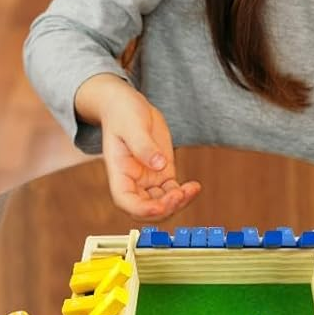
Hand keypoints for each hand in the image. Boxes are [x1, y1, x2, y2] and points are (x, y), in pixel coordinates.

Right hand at [76, 75, 201, 219]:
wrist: (129, 104)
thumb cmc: (123, 112)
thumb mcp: (132, 125)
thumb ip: (143, 146)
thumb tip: (159, 164)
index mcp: (118, 173)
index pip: (126, 201)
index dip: (142, 210)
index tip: (159, 206)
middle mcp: (132, 181)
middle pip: (146, 208)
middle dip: (164, 208)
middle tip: (180, 195)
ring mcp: (148, 179)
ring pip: (163, 203)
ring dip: (177, 203)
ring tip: (191, 189)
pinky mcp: (162, 172)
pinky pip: (173, 191)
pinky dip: (185, 194)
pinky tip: (195, 187)